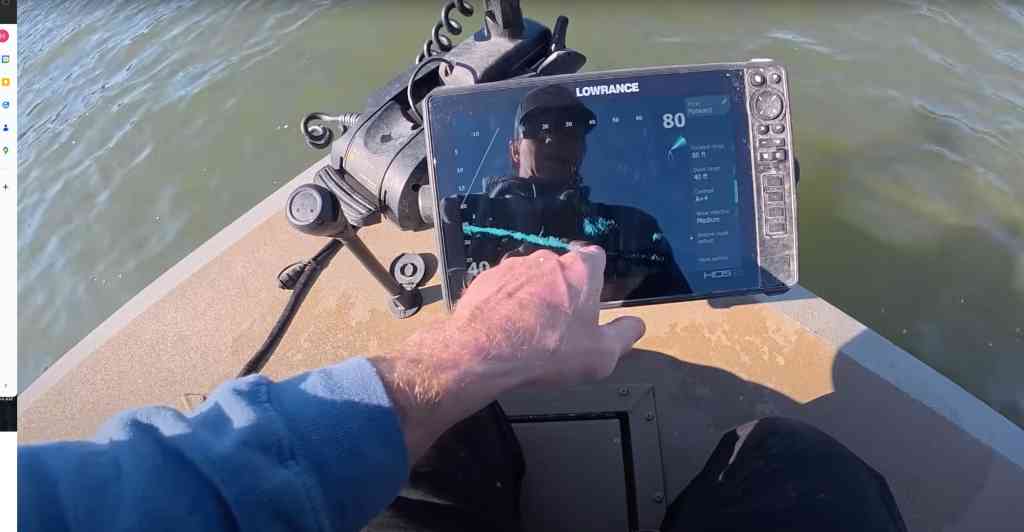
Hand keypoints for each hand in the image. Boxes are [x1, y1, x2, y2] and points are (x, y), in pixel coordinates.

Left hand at [454, 244, 646, 386]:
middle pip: (561, 269)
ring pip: (529, 279)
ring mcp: (512, 268)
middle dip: (562, 291)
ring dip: (532, 298)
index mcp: (580, 271)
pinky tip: (504, 330)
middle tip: (561, 324)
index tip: (592, 296)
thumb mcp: (601, 355)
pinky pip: (501, 289)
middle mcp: (546, 260)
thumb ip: (623, 336)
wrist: (484, 353)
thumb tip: (635, 325)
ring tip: (529, 332)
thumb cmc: (548, 351)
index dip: (595, 276)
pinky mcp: (484, 280)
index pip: (596, 257)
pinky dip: (504, 304)